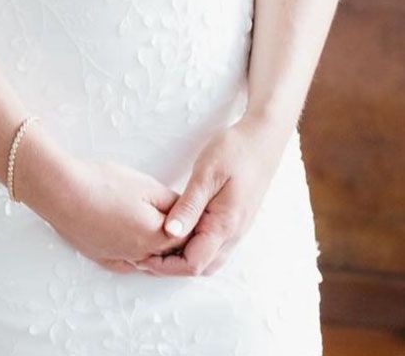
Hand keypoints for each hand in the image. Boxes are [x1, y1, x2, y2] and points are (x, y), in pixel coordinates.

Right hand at [36, 155, 188, 273]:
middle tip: (185, 224)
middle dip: (179, 241)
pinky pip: (129, 263)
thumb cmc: (104, 185)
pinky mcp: (102, 258)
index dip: (195, 226)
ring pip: (149, 261)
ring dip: (160, 251)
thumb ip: (172, 202)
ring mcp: (119, 259)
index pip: (187, 239)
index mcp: (155, 236)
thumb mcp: (146, 186)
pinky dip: (139, 256)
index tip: (199, 216)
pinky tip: (137, 243)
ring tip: (163, 230)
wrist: (64, 193)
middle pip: (169, 254)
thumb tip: (186, 212)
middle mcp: (140, 255)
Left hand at [133, 114, 292, 276]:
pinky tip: (180, 231)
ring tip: (158, 243)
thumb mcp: (206, 173)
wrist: (263, 138)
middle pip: (201, 267)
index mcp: (224, 225)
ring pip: (209, 259)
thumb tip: (169, 233)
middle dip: (172, 266)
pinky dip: (195, 247)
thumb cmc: (234, 150)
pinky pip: (215, 245)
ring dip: (184, 257)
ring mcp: (237, 229)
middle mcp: (233, 234)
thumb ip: (189, 206)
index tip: (142, 255)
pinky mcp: (236, 220)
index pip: (193, 263)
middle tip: (146, 251)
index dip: (166, 265)